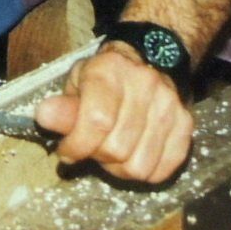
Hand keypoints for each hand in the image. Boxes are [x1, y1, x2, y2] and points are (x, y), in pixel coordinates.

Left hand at [32, 43, 192, 183]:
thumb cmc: (104, 76)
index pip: (96, 121)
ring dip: (117, 168)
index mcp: (110, 71)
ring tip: (110, 151)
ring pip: (139, 166)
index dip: (76, 145)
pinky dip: (143, 172)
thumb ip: (63, 105)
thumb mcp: (77, 82)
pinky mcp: (186, 125)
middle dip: (95, 156)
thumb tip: (44, 116)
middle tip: (89, 147)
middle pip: (117, 149)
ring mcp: (169, 106)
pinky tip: (132, 155)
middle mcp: (145, 86)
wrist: (149, 57)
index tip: (66, 151)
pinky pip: (162, 170)